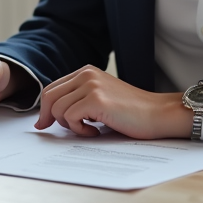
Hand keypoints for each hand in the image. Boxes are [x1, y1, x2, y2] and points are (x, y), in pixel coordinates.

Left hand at [37, 66, 192, 138]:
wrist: (158, 113)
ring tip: (88, 129)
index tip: (44, 123)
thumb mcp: (101, 98)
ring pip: (58, 109)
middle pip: (49, 96)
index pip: (52, 87)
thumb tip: (50, 115)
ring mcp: (91, 85)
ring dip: (69, 125)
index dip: (44, 107)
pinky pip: (71, 117)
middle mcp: (86, 74)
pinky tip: (95, 131)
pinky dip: (79, 129)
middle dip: (47, 117)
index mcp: (86, 72)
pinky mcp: (97, 100)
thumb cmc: (132, 112)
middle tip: (52, 130)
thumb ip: (79, 99)